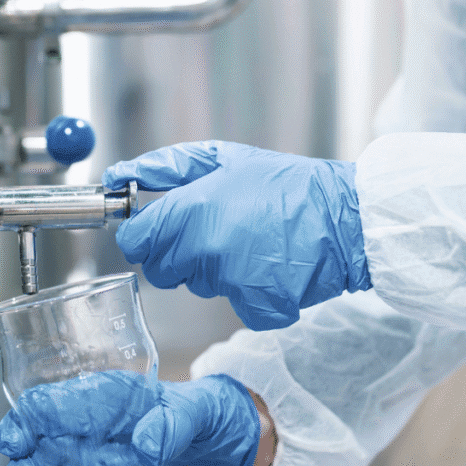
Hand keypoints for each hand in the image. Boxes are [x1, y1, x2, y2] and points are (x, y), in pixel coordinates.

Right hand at [0, 371, 259, 465]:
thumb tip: (146, 446)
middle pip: (38, 452)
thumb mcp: (197, 409)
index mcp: (102, 402)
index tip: (16, 444)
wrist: (234, 447)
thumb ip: (173, 423)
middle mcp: (91, 438)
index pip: (47, 405)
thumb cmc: (212, 412)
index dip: (23, 422)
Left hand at [103, 141, 370, 329]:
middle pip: (160, 270)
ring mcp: (231, 282)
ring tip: (251, 243)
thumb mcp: (224, 158)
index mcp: (192, 210)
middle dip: (177, 255)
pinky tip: (271, 268)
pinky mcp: (257, 307)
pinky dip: (251, 293)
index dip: (144, 236)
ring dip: (214, 270)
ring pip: (197, 286)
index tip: (157, 229)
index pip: (135, 243)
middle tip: (214, 232)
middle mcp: (205, 249)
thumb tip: (118, 175)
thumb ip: (165, 167)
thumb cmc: (287, 184)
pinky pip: (235, 306)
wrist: (347, 216)